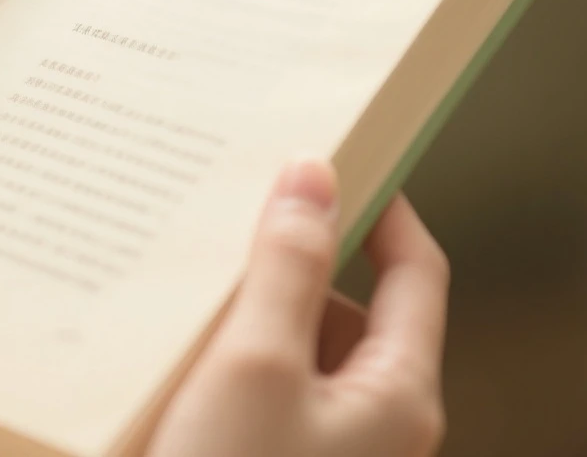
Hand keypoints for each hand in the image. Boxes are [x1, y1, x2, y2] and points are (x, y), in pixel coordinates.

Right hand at [146, 162, 448, 456]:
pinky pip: (262, 390)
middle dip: (285, 269)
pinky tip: (172, 356)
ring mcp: (328, 447)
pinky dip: (225, 365)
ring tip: (184, 304)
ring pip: (295, 349)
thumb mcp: (256, 364)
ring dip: (245, 321)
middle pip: (343, 308)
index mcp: (399, 396)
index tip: (333, 158)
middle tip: (228, 228)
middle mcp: (375, 424)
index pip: (415, 272)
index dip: (380, 207)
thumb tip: (313, 177)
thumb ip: (287, 265)